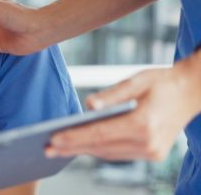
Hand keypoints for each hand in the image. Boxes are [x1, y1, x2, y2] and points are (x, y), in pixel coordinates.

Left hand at [47, 53, 200, 160]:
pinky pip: (118, 153)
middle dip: (72, 147)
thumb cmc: (162, 82)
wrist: (191, 93)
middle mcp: (149, 142)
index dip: (75, 137)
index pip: (100, 134)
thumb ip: (112, 94)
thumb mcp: (137, 80)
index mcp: (144, 123)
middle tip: (46, 148)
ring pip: (108, 153)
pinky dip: (98, 149)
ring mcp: (152, 151)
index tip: (53, 138)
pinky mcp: (152, 154)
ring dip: (83, 151)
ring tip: (58, 148)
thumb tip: (89, 105)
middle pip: (101, 147)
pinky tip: (80, 146)